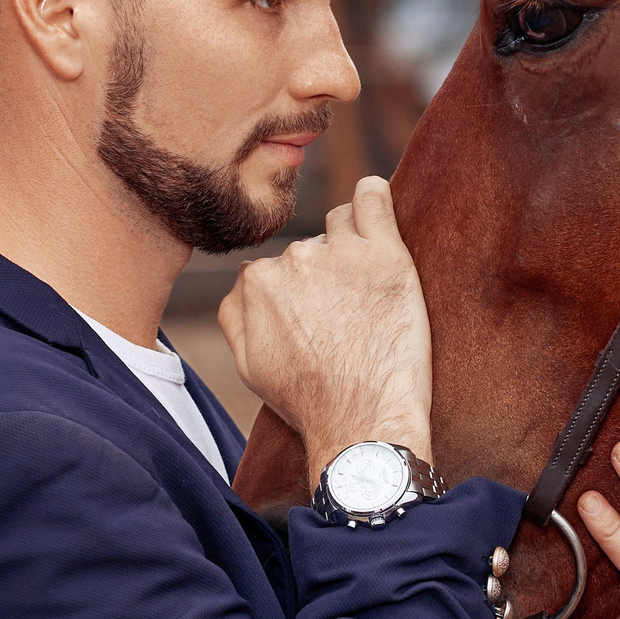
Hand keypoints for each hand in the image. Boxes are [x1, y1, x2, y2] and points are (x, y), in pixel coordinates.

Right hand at [219, 177, 433, 487]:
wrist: (361, 422)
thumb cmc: (308, 400)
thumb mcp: (247, 363)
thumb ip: (235, 312)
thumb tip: (245, 284)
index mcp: (256, 281)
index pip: (280, 267)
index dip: (303, 293)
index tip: (321, 318)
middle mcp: (292, 259)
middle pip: (312, 246)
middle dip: (328, 272)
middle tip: (349, 318)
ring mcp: (339, 254)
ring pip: (342, 225)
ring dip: (353, 246)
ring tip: (370, 290)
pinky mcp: (384, 255)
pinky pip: (373, 201)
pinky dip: (373, 196)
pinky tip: (375, 197)